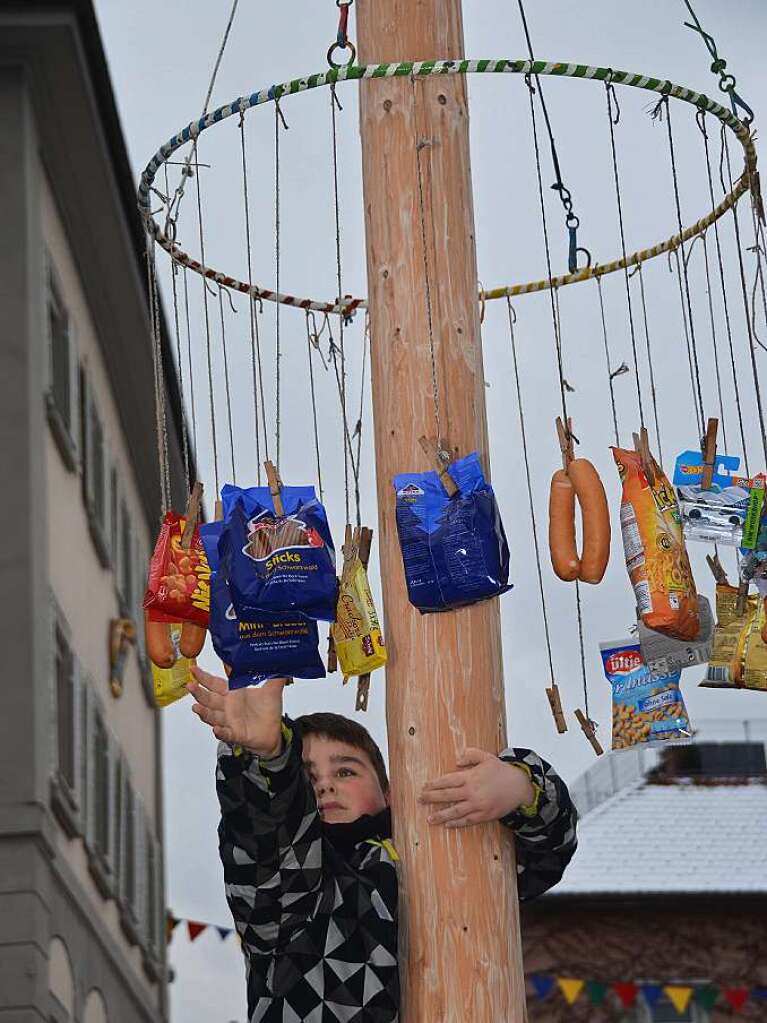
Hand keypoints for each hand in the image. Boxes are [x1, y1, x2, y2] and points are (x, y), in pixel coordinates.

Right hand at [187, 666, 286, 756]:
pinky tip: (216, 729)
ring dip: (204, 713)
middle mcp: (228, 708)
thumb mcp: (272, 691)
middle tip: (189, 686)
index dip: (204, 677)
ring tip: (196, 707)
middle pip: (209, 699)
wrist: (274, 733)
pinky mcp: (237, 734)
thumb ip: (275, 675)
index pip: (215, 684)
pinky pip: (227, 734)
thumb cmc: (268, 711)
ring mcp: (230, 722)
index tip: (193, 669)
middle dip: (199, 693)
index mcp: (233, 694)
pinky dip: (221, 732)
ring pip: (213, 717)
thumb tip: (282, 658)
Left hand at [419, 748, 535, 828]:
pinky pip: (467, 821)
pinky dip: (456, 823)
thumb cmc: (501, 771)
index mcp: (470, 777)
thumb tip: (456, 759)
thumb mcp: (486, 757)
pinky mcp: (484, 815)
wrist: (519, 786)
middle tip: (420, 800)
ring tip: (429, 818)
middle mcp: (472, 792)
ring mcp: (477, 805)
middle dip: (431, 798)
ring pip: (455, 811)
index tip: (424, 786)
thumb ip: (470, 754)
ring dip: (440, 815)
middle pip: (447, 796)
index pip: (447, 781)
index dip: (434, 784)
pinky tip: (447, 824)